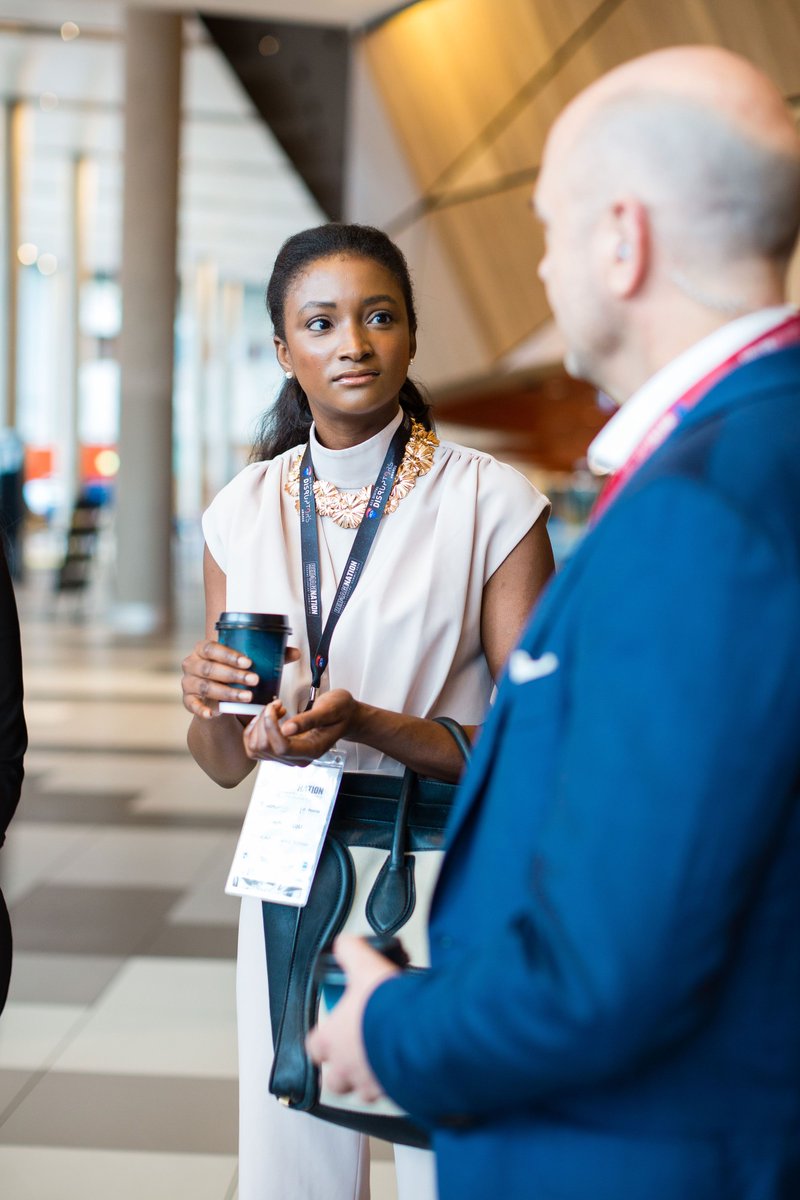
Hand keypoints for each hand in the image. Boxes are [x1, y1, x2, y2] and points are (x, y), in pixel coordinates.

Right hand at [182, 642, 299, 720]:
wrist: (218, 693)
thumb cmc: (234, 672)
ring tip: (247, 697)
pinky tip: (214, 714)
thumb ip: (271, 657)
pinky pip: (191, 705)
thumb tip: (296, 653)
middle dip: (233, 675)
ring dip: (227, 692)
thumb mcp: (249, 664)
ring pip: (205, 687)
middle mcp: (192, 663)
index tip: (248, 662)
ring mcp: (188, 682)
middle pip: (209, 668)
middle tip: (254, 680)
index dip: (228, 654)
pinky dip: (201, 710)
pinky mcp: (188, 700)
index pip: (212, 648)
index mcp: (204, 649)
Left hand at [242, 689, 358, 764]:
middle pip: (265, 748)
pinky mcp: (280, 751)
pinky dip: (255, 730)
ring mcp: (288, 756)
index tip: (275, 706)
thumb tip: (287, 729)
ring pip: (256, 748)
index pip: (282, 747)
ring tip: (274, 710)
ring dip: (259, 725)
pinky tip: (268, 718)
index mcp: (312, 750)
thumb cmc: (341, 712)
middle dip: (264, 722)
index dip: (271, 726)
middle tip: (277, 704)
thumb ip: (308, 720)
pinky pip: (255, 747)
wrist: (345, 717)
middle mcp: (298, 758)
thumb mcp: (330, 709)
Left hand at [306, 936, 399, 1100]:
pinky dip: (396, 1085)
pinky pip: (391, 1096)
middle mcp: (348, 1067)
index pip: (313, 1047)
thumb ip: (351, 952)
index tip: (327, 1032)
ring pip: (362, 1091)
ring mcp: (371, 1084)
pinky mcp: (396, 1093)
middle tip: (354, 1053)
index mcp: (333, 1040)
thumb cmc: (386, 1008)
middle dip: (341, 1070)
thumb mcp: (365, 966)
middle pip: (334, 1080)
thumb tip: (345, 943)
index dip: (319, 1039)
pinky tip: (405, 1070)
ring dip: (369, 1078)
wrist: (419, 1033)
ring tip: (382, 1062)